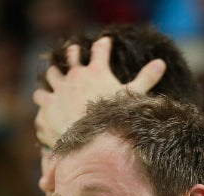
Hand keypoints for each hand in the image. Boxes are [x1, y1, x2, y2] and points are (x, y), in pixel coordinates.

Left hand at [32, 36, 165, 147]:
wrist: (88, 145)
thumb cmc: (112, 120)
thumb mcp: (133, 98)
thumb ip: (146, 79)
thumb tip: (162, 63)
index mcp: (95, 71)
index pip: (100, 51)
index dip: (103, 45)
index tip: (104, 42)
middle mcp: (73, 77)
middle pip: (69, 58)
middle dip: (72, 54)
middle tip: (74, 52)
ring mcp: (56, 91)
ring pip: (50, 76)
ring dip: (53, 77)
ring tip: (54, 79)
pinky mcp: (45, 109)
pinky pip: (41, 100)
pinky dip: (44, 102)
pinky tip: (45, 106)